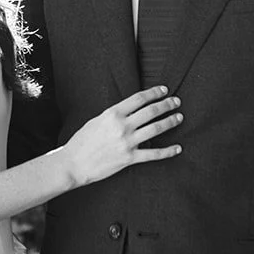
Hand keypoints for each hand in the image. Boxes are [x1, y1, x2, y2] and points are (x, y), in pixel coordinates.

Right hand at [61, 87, 181, 188]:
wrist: (73, 163)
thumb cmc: (82, 142)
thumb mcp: (97, 121)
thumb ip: (114, 115)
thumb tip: (130, 111)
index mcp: (112, 114)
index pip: (139, 99)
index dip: (154, 93)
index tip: (164, 90)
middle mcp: (122, 126)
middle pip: (151, 111)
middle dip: (166, 105)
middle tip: (176, 101)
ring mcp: (127, 142)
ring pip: (156, 129)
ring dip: (170, 122)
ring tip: (179, 117)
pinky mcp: (129, 158)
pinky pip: (153, 154)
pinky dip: (168, 151)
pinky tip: (177, 148)